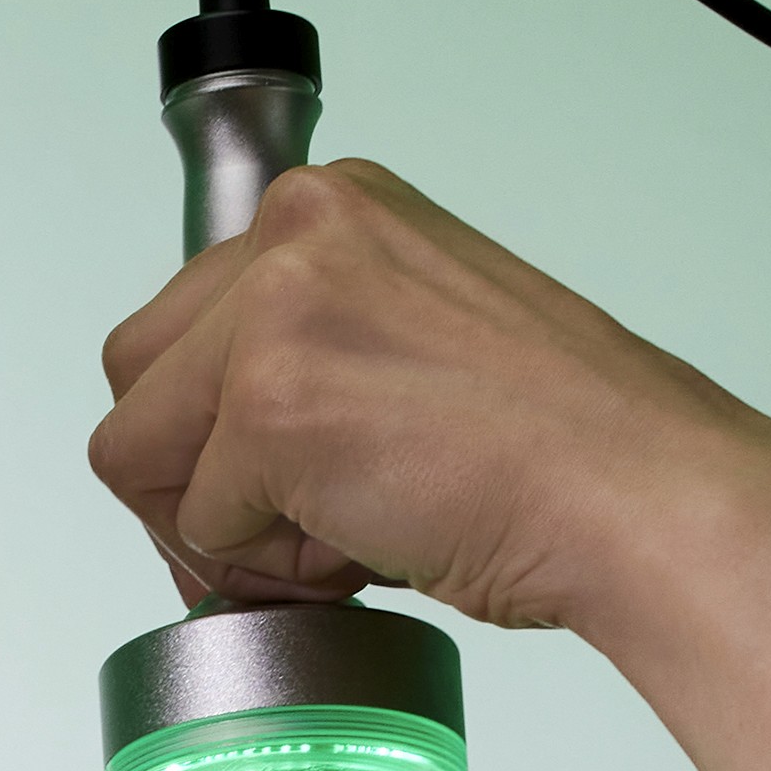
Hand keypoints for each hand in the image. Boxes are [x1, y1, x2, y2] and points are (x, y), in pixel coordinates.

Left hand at [89, 154, 770, 641]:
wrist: (635, 492)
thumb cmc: (558, 442)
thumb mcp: (412, 332)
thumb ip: (309, 344)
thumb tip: (212, 443)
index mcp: (334, 204)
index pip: (182, 324)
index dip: (215, 428)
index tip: (291, 472)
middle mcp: (298, 229)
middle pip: (135, 379)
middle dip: (195, 475)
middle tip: (302, 520)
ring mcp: (279, 310)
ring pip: (143, 454)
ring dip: (230, 524)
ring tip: (349, 526)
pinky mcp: (273, 403)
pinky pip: (199, 526)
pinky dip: (271, 567)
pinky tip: (366, 542)